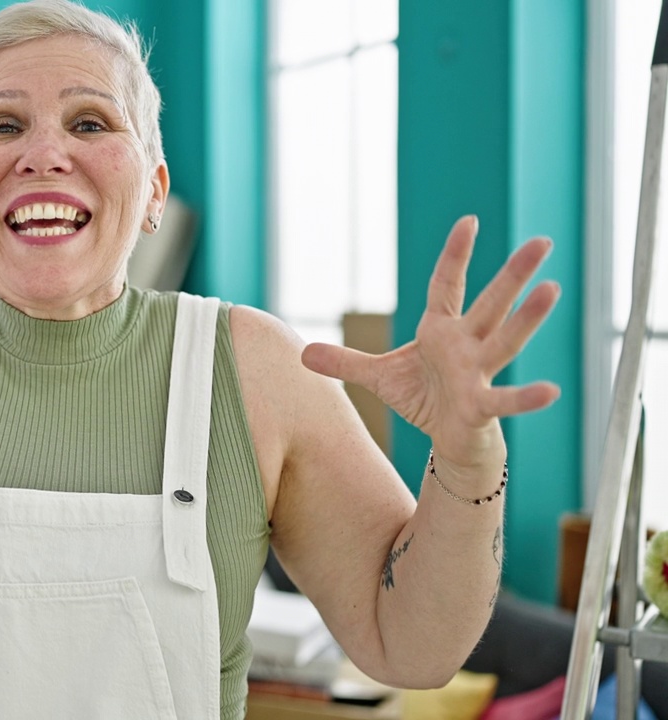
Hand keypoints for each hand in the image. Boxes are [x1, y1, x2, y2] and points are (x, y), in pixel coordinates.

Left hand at [301, 215, 560, 473]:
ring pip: (505, 341)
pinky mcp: (482, 407)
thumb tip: (302, 353)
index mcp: (441, 331)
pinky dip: (526, 398)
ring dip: (527, 318)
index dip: (456, 256)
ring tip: (552, 289)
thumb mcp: (380, 377)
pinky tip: (551, 391)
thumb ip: (346, 362)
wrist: (447, 440)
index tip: (469, 221)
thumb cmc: (424, 399)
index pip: (447, 285)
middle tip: (542, 241)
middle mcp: (466, 345)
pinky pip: (505, 400)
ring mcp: (478, 374)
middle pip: (490, 304)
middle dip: (513, 275)